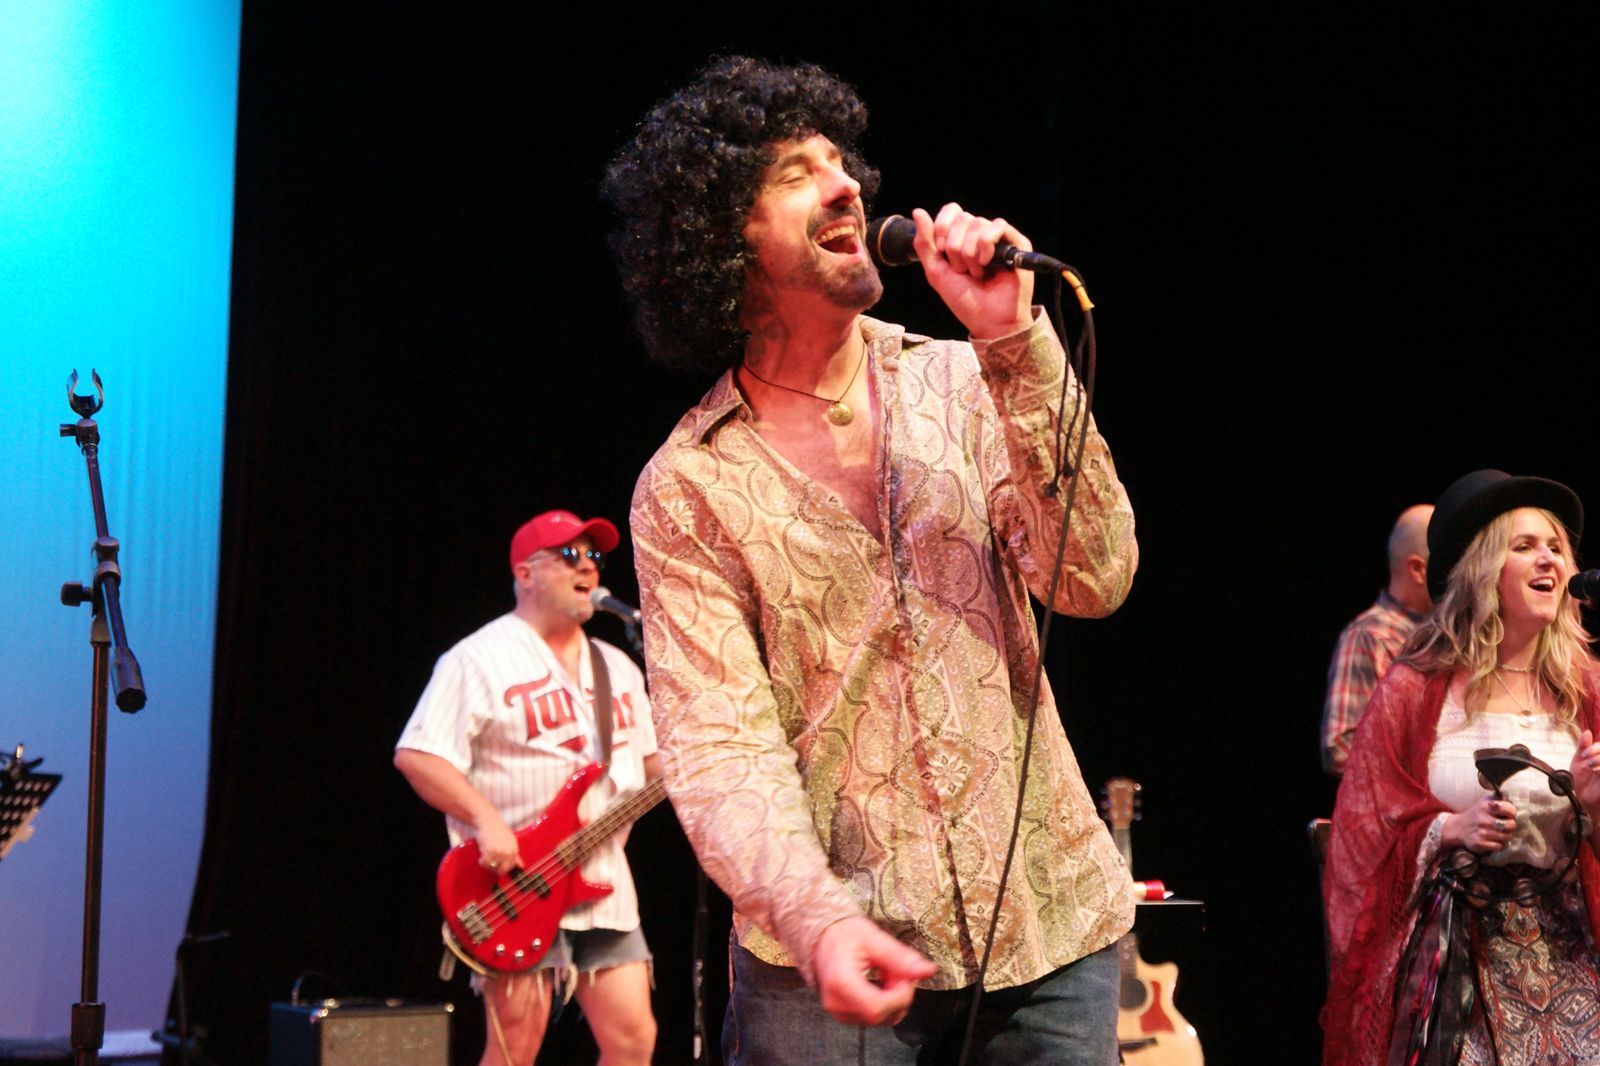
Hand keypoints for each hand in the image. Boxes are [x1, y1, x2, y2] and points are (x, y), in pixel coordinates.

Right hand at [476, 816, 523, 874]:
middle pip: (502, 870)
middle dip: (495, 869)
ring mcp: (499, 851)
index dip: (503, 869)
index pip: (511, 867)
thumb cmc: (499, 830)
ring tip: (486, 857)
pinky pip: (485, 863)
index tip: (498, 867)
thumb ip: (515, 855)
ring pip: (492, 867)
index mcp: (514, 850)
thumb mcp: (511, 841)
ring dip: (487, 864)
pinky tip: (482, 856)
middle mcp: (508, 851)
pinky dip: (482, 861)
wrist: (489, 820)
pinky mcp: (490, 850)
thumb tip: (521, 865)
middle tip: (491, 863)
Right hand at [812, 916, 937, 1026]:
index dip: (900, 996)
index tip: (906, 976)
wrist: (823, 938)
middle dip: (899, 995)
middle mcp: (836, 1003)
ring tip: (887, 973)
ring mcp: (838, 1012)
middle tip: (897, 970)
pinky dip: (885, 1003)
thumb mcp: (875, 938)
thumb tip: (929, 970)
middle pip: (881, 1015)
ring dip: (893, 999)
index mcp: (841, 982)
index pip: (877, 1007)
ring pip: (880, 1019)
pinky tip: (881, 983)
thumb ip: (901, 957)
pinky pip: (873, 1017)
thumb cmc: (845, 934)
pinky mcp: (843, 1015)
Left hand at [910, 204, 1034, 339]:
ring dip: (970, 253)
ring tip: (977, 273)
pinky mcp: (1017, 243)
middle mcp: (981, 235)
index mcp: (962, 238)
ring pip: (978, 224)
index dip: (943, 227)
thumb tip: (918, 211)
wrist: (989, 320)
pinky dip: (986, 245)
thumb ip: (925, 243)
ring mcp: (999, 238)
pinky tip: (987, 263)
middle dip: (955, 248)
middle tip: (963, 271)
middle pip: (962, 219)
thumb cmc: (965, 301)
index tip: (942, 251)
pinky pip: (998, 226)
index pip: (952, 211)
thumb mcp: (936, 272)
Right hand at [1441, 794, 1517, 852]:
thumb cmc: (1477, 815)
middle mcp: (1482, 818)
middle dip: (1510, 827)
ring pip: (1507, 836)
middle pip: (1511, 825)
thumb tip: (1515, 800)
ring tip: (1499, 833)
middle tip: (1504, 826)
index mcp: (1486, 805)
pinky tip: (1493, 841)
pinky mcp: (1479, 843)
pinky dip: (1499, 845)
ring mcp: (1480, 831)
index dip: (1512, 814)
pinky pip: (1499, 846)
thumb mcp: (1485, 803)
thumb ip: (1499, 801)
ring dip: (1505, 836)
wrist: (1457, 827)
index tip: (1507, 815)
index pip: (1510, 810)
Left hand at [1569, 729, 1599, 810]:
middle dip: (1597, 754)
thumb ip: (1583, 747)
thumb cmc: (1580, 780)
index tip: (1583, 755)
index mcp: (1599, 756)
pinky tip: (1597, 773)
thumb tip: (1587, 731)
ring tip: (1591, 767)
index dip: (1594, 748)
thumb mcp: (1578, 762)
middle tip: (1587, 762)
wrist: (1582, 798)